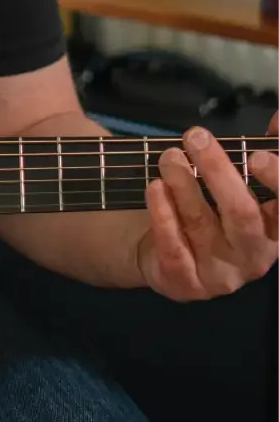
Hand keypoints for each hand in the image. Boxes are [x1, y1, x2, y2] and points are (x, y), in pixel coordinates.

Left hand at [137, 113, 278, 299]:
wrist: (170, 260)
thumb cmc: (216, 214)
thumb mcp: (240, 185)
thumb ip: (266, 152)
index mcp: (275, 231)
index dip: (277, 183)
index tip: (257, 155)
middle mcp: (254, 256)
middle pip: (241, 214)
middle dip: (218, 172)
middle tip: (195, 137)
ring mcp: (220, 275)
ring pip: (201, 225)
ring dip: (182, 184)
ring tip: (168, 156)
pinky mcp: (186, 283)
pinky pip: (173, 246)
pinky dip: (162, 214)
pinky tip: (154, 188)